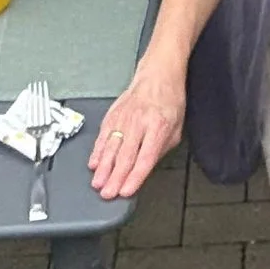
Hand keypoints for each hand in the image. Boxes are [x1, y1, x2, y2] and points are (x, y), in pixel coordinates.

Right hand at [89, 56, 185, 200]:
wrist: (158, 74)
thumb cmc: (169, 101)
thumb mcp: (176, 128)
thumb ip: (161, 150)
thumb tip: (145, 169)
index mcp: (158, 127)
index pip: (144, 158)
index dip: (134, 177)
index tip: (126, 191)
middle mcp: (139, 123)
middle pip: (124, 156)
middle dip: (114, 178)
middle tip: (107, 194)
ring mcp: (123, 118)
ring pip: (110, 147)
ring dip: (103, 168)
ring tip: (98, 183)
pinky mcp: (112, 115)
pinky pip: (102, 136)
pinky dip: (97, 152)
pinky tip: (93, 164)